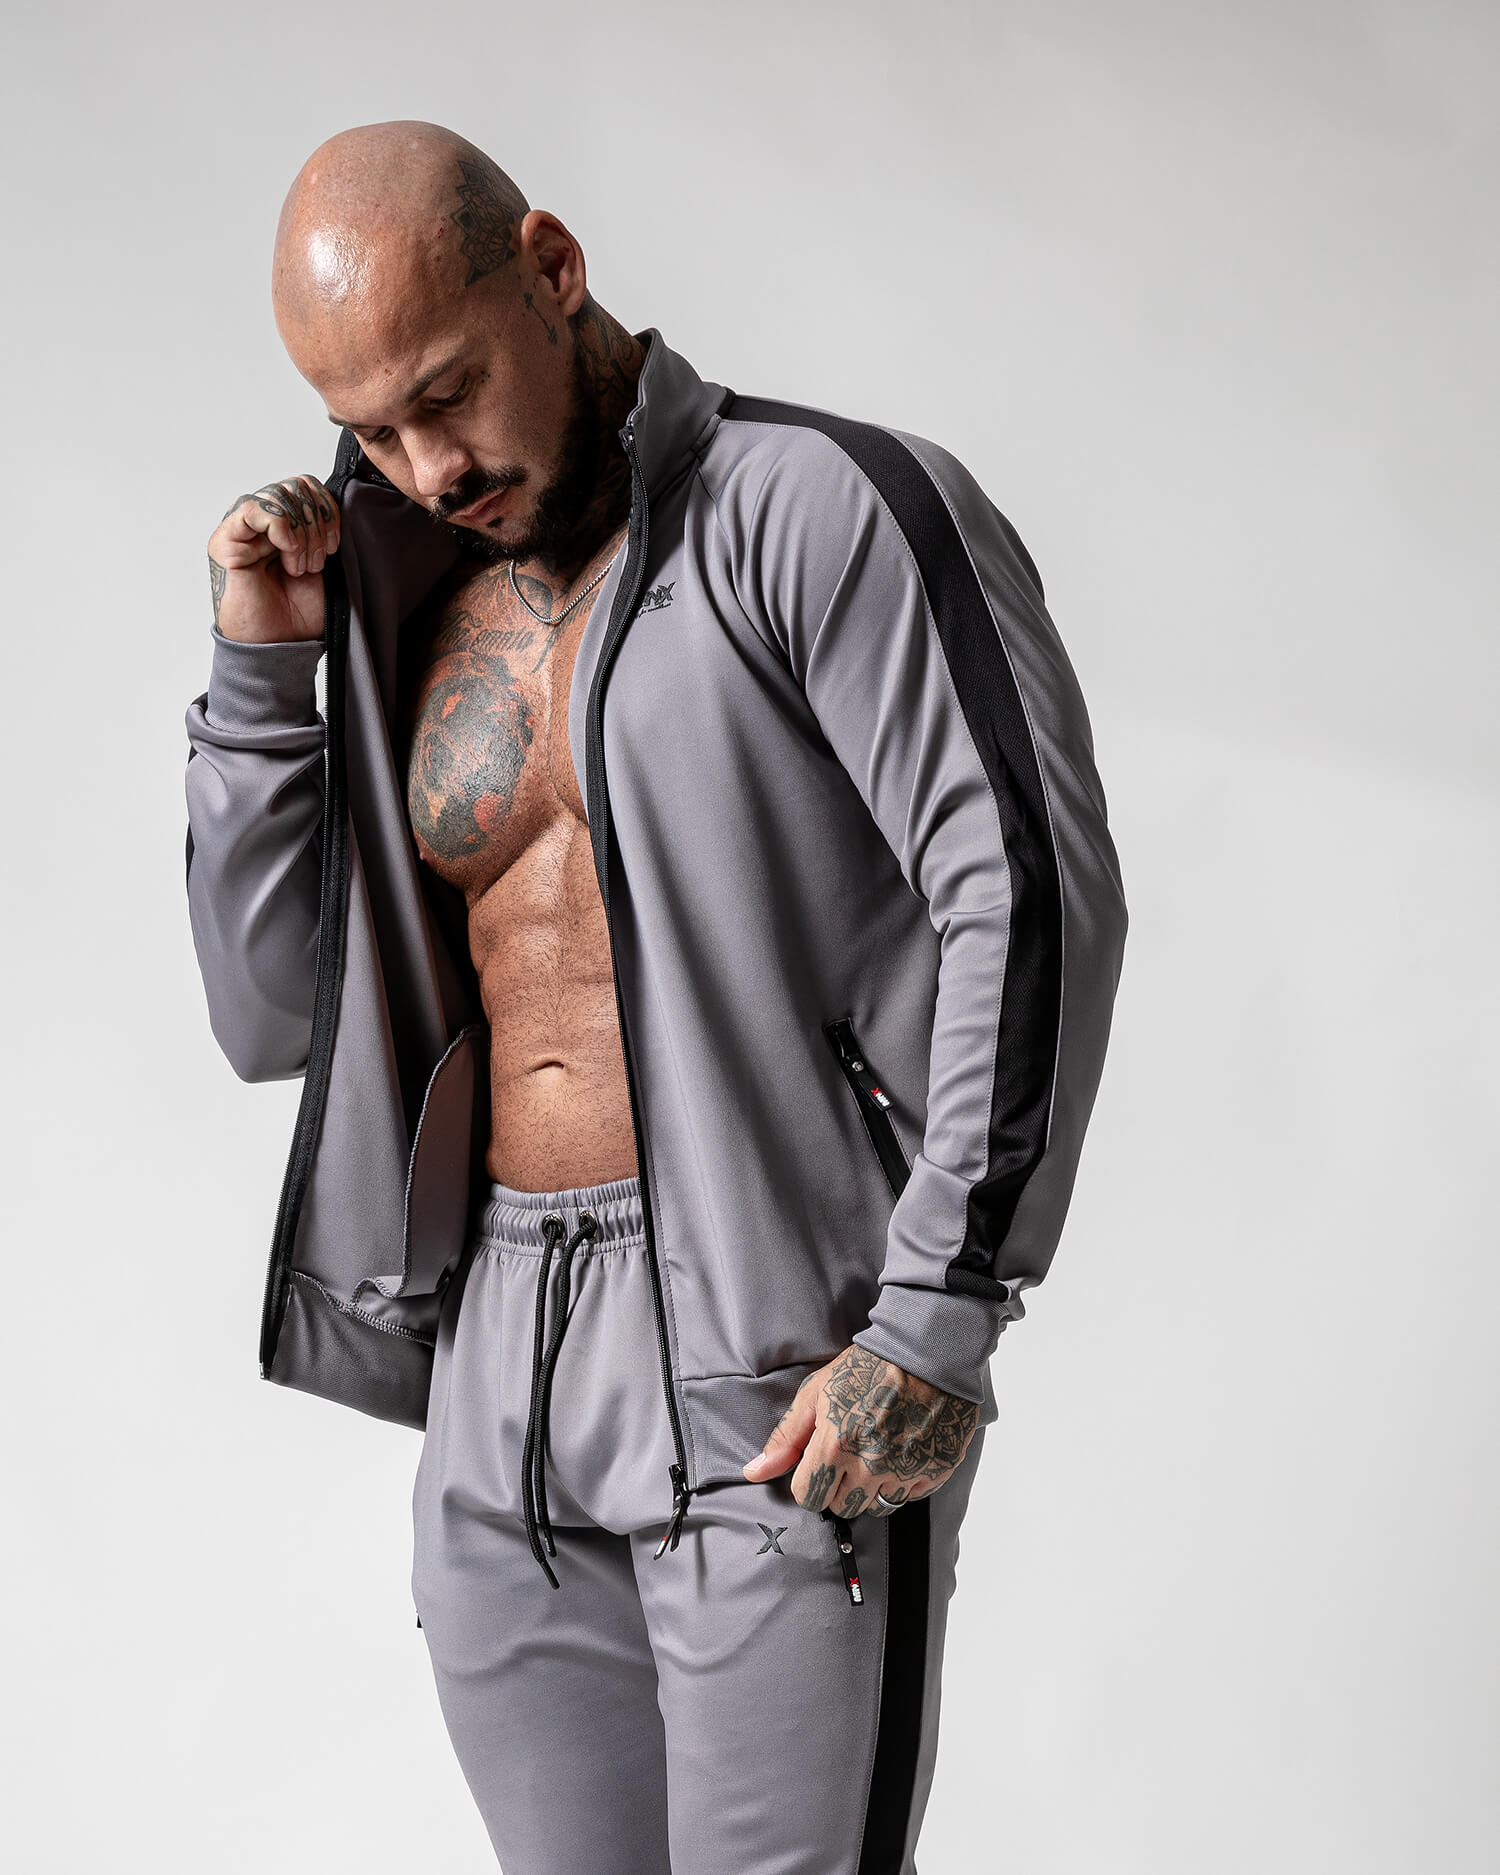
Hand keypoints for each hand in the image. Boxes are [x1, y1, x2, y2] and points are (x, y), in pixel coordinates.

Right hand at [208, 475, 339, 643]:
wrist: (280, 643)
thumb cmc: (299, 611)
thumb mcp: (325, 563)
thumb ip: (324, 528)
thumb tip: (337, 499)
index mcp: (286, 522)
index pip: (307, 485)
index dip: (328, 509)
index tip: (335, 546)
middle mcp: (263, 521)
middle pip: (296, 486)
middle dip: (317, 524)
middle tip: (316, 562)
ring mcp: (243, 528)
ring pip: (279, 494)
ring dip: (301, 533)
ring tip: (300, 566)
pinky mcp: (226, 539)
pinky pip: (253, 508)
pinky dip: (280, 528)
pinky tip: (286, 554)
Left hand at [742, 1343, 979, 1516]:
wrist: (926, 1353)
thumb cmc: (868, 1368)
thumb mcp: (816, 1393)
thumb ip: (785, 1438)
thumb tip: (753, 1472)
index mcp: (835, 1447)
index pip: (808, 1498)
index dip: (809, 1481)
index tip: (819, 1462)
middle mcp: (869, 1467)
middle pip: (841, 1508)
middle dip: (838, 1486)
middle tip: (849, 1454)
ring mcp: (903, 1473)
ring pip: (875, 1508)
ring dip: (870, 1488)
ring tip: (876, 1452)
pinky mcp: (932, 1474)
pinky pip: (907, 1498)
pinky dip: (901, 1481)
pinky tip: (901, 1451)